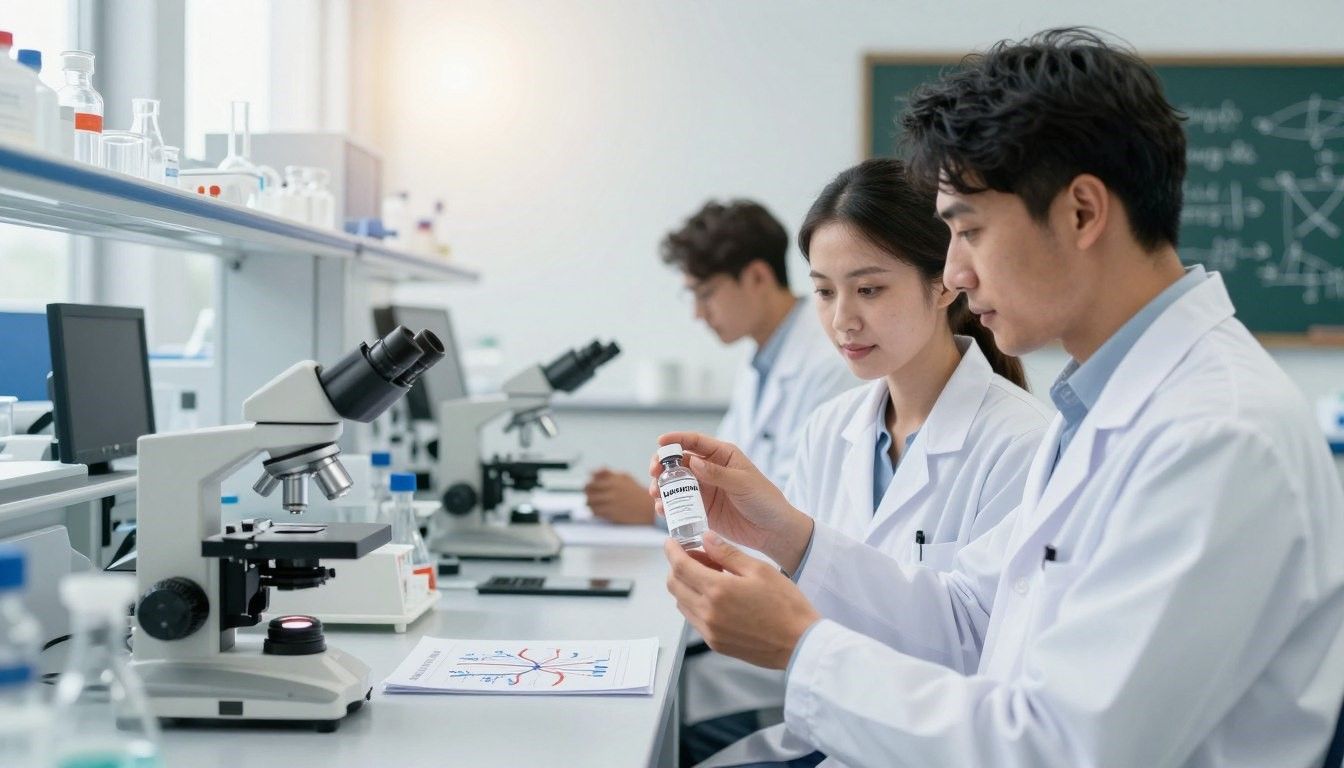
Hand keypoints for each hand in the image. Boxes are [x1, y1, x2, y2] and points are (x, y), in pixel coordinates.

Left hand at [584, 469, 655, 524]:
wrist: (648, 509)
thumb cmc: (635, 493)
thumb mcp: (624, 477)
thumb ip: (607, 473)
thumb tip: (591, 472)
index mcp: (614, 480)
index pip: (592, 479)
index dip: (589, 483)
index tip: (591, 486)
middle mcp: (611, 490)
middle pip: (588, 490)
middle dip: (588, 492)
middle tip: (591, 495)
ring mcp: (610, 503)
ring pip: (589, 502)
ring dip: (590, 502)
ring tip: (595, 503)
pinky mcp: (611, 514)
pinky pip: (594, 512)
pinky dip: (594, 511)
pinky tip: (600, 510)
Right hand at [649, 432, 812, 569]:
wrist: (773, 531)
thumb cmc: (765, 500)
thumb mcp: (743, 483)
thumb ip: (717, 473)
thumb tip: (692, 462)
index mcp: (722, 455)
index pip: (695, 442)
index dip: (676, 439)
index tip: (660, 442)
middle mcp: (710, 469)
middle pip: (679, 462)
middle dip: (663, 465)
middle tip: (654, 473)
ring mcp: (704, 489)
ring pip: (676, 483)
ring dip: (662, 487)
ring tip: (657, 495)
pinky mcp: (701, 509)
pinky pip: (680, 504)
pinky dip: (668, 506)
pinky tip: (663, 510)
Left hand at [664, 532, 820, 668]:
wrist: (799, 643)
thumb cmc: (786, 606)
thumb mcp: (760, 570)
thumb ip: (728, 553)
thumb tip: (706, 538)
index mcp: (718, 591)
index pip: (680, 566)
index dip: (672, 551)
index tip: (671, 542)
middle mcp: (708, 613)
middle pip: (674, 585)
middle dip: (677, 566)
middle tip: (695, 556)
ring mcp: (710, 631)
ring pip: (681, 602)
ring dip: (686, 585)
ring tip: (709, 575)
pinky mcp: (715, 643)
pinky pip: (693, 618)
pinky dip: (695, 603)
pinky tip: (716, 596)